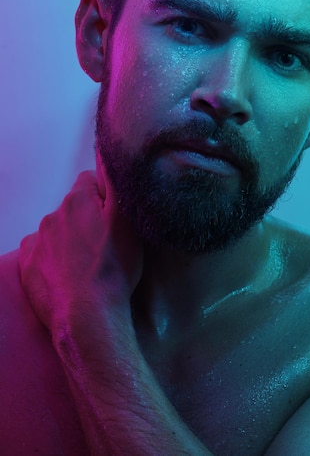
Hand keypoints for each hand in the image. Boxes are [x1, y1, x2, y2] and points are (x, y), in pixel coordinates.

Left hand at [19, 154, 142, 332]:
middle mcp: (52, 215)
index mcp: (77, 200)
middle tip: (106, 245)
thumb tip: (107, 148)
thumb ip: (115, 179)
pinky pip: (41, 253)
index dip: (105, 198)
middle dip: (87, 219)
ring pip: (58, 231)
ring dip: (71, 240)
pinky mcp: (27, 265)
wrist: (88, 316)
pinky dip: (54, 259)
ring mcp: (37, 241)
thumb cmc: (114, 269)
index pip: (90, 182)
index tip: (115, 219)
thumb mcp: (126, 219)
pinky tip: (70, 274)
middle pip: (74, 207)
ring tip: (89, 265)